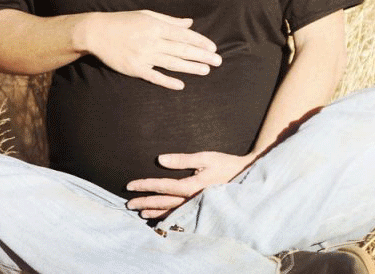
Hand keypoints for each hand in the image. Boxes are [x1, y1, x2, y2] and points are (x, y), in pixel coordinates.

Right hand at [79, 10, 220, 88]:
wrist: (96, 33)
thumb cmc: (123, 21)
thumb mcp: (147, 15)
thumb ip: (170, 21)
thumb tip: (190, 23)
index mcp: (156, 26)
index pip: (184, 35)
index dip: (200, 42)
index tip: (213, 48)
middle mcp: (152, 41)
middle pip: (182, 50)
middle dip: (202, 56)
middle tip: (218, 61)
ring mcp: (143, 56)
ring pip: (172, 63)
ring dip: (191, 68)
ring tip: (206, 71)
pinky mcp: (135, 69)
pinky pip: (154, 77)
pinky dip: (168, 81)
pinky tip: (181, 85)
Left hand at [126, 151, 256, 218]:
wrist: (246, 176)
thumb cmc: (226, 164)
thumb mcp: (205, 157)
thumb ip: (182, 159)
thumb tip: (160, 160)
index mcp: (190, 186)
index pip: (161, 186)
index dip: (144, 185)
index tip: (130, 185)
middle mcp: (191, 199)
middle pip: (162, 203)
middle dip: (144, 202)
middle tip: (128, 204)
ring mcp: (196, 207)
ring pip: (170, 212)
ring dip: (154, 212)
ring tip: (141, 212)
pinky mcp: (201, 209)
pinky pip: (180, 217)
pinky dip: (167, 218)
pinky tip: (161, 218)